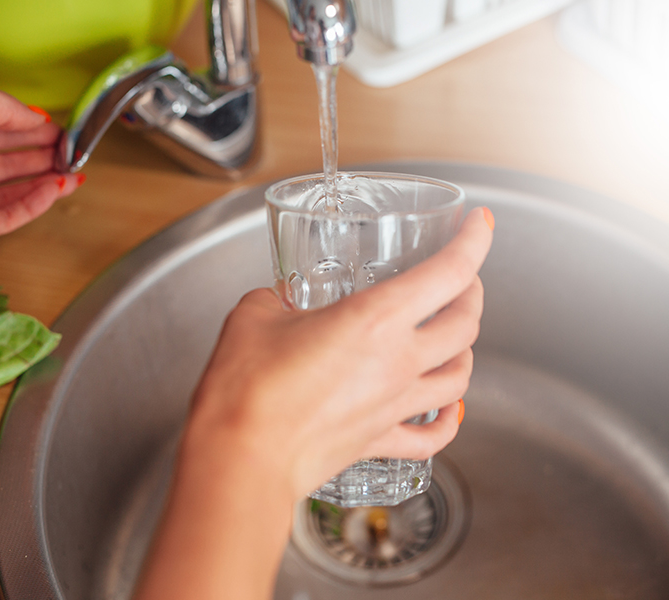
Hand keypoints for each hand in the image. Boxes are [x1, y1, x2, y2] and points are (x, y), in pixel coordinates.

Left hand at [0, 78, 82, 241]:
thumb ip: (7, 106)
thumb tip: (37, 118)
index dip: (29, 129)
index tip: (57, 130)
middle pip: (8, 161)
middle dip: (42, 155)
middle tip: (70, 152)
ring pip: (13, 190)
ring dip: (45, 180)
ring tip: (73, 173)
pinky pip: (11, 214)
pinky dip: (37, 203)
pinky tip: (56, 189)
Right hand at [186, 206, 493, 500]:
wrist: (242, 456)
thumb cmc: (247, 390)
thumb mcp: (254, 316)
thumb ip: (275, 301)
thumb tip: (278, 303)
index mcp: (374, 319)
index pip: (449, 272)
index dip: (474, 241)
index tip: (480, 223)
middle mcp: (397, 362)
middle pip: (465, 324)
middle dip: (472, 294)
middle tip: (462, 279)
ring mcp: (394, 406)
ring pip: (460, 377)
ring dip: (466, 350)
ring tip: (456, 337)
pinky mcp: (378, 441)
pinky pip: (432, 435)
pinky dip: (450, 420)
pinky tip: (449, 410)